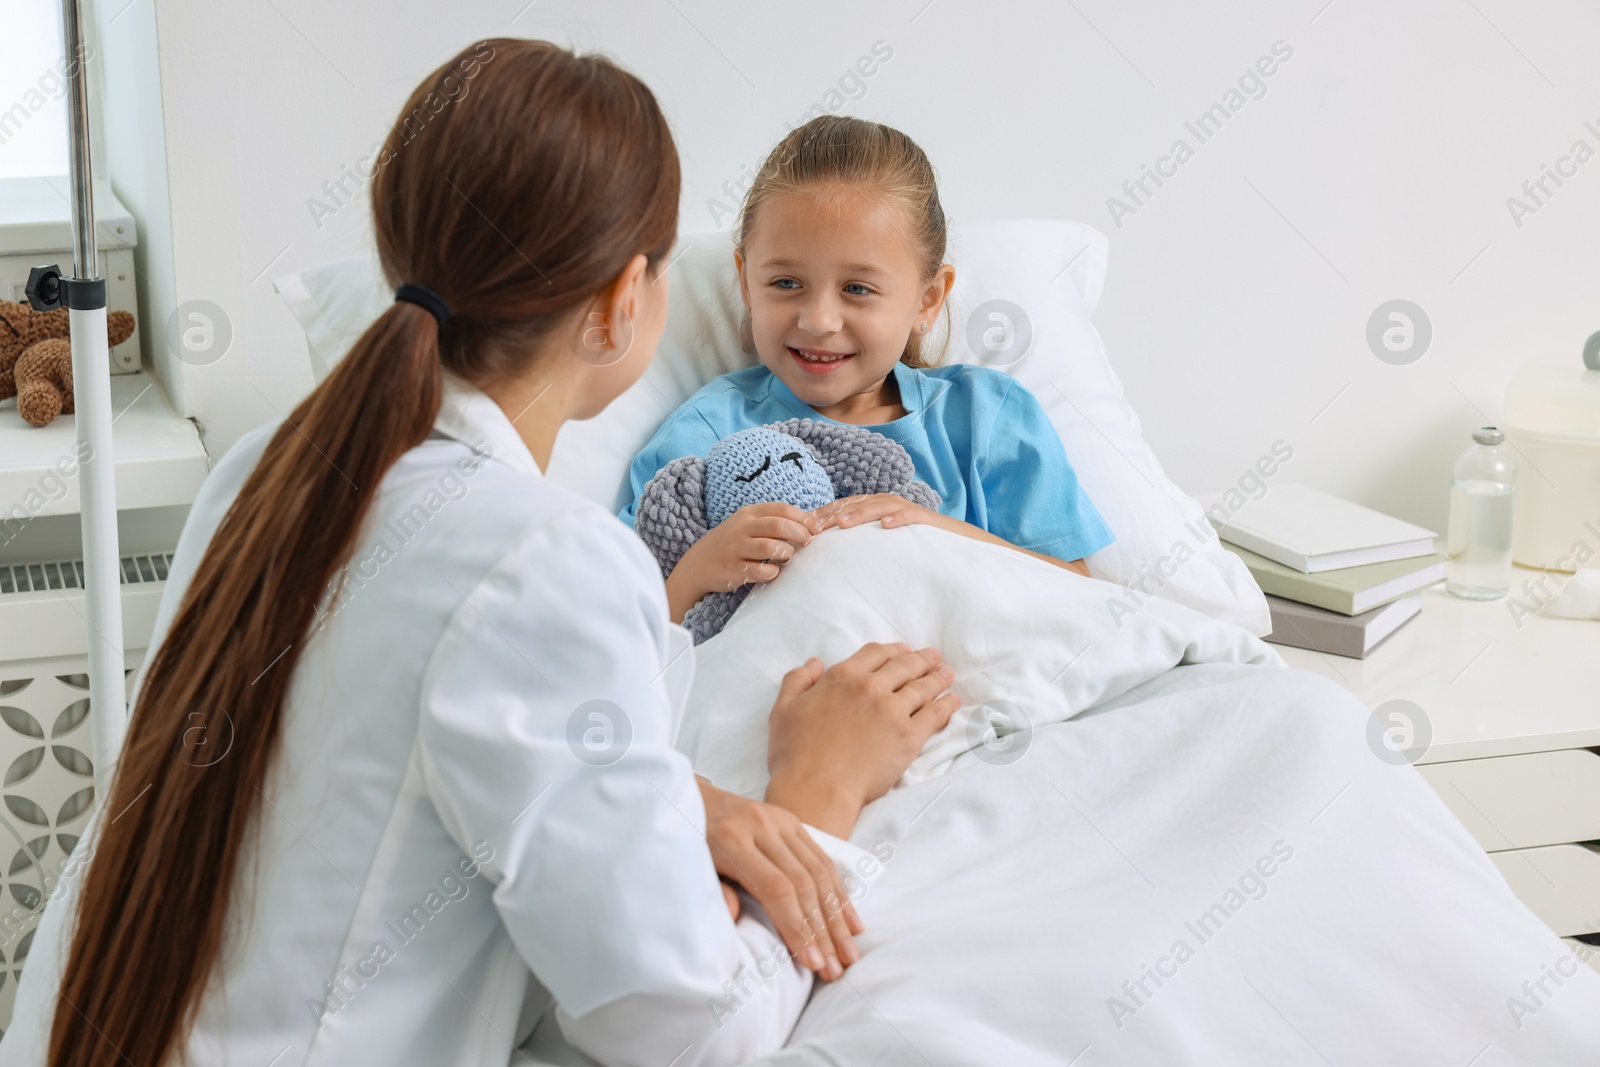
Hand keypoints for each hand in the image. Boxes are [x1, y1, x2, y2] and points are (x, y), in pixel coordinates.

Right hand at [665, 502, 823, 621]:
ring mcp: (736, 548)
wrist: (698, 564)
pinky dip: (772, 572)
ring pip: (770, 547)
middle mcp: (742, 528)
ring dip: (787, 553)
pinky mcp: (733, 569)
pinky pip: (760, 570)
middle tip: (808, 543)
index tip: (816, 529)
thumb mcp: (748, 525)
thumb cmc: (733, 543)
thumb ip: (774, 522)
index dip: (803, 518)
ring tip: (788, 557)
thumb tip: (813, 521)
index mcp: (749, 513)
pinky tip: (773, 572)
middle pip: (779, 525)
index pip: (781, 509)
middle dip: (800, 534)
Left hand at [698, 777, 864, 981]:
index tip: (811, 963)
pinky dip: (839, 892)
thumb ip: (715, 893)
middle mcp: (762, 826)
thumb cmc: (686, 843)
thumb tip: (734, 919)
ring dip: (838, 917)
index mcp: (732, 839)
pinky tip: (851, 921)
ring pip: (819, 872)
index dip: (796, 927)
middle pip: (803, 883)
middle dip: (822, 931)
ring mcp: (780, 820)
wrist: (689, 798)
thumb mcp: (690, 868)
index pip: (776, 889)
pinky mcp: (792, 821)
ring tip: (849, 952)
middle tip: (835, 968)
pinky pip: (822, 858)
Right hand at [764, 642, 960, 838]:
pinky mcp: (910, 736)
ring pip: (922, 686)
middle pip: (904, 666)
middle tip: (933, 657)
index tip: (903, 650)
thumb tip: (813, 663)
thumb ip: (797, 681)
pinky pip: (935, 713)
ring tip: (947, 673)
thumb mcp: (782, 711)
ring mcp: (893, 710)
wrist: (817, 788)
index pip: (874, 654)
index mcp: (842, 678)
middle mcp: (870, 687)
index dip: (892, 649)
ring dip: (938, 677)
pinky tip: (953, 700)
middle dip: (921, 659)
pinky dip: (947, 704)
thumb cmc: (795, 755)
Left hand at [815, 494, 946, 532]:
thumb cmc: (915, 543)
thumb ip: (864, 540)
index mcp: (877, 506)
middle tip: (815, 526)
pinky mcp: (925, 518)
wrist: (955, 541)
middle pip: (857, 504)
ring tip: (841, 524)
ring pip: (879, 506)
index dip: (826, 513)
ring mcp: (907, 509)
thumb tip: (835, 551)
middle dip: (835, 513)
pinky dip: (898, 517)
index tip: (807, 527)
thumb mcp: (884, 541)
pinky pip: (910, 515)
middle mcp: (889, 503)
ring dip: (860, 514)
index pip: (846, 506)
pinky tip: (886, 524)